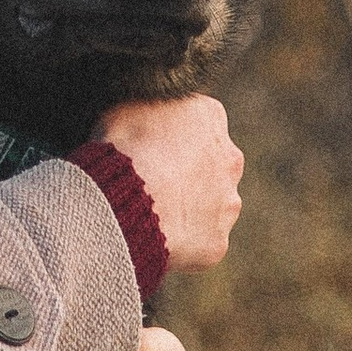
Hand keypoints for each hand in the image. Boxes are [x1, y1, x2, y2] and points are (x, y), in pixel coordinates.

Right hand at [94, 91, 242, 270]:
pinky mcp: (217, 242)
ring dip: (189, 209)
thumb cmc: (122, 149)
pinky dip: (182, 242)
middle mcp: (230, 159)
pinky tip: (156, 237)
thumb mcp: (127, 108)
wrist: (124, 201)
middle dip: (190, 173)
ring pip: (212, 206)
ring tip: (152, 214)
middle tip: (154, 183)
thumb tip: (145, 117)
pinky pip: (199, 242)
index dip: (171, 137)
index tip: (150, 148)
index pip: (198, 122)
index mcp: (209, 116)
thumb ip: (150, 109)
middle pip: (212, 165)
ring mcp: (227, 203)